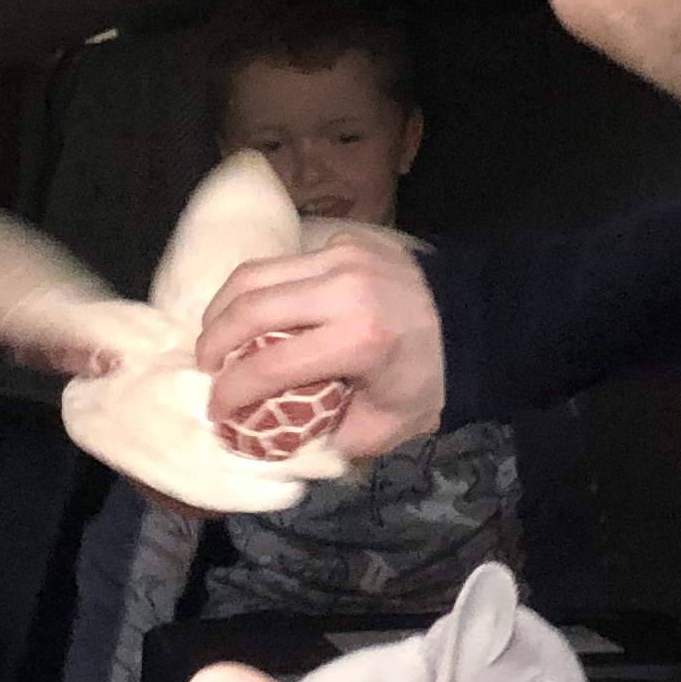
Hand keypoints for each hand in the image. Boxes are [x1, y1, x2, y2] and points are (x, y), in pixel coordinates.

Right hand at [194, 231, 445, 459]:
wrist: (475, 320)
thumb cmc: (429, 379)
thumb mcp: (384, 426)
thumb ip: (327, 436)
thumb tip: (274, 441)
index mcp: (359, 339)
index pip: (270, 365)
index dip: (232, 391)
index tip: (217, 412)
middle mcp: (345, 289)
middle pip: (250, 308)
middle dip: (214, 343)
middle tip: (205, 369)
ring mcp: (342, 256)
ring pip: (255, 274)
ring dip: (223, 308)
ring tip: (216, 339)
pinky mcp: (342, 241)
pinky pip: (282, 263)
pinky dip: (258, 289)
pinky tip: (254, 314)